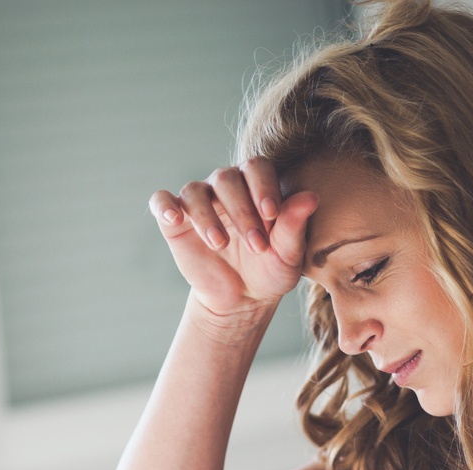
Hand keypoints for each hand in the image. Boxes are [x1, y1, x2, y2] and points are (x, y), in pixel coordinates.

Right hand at [150, 157, 317, 325]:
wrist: (241, 299)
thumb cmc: (269, 270)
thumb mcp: (287, 254)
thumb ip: (295, 226)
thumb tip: (311, 197)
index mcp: (255, 186)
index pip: (256, 168)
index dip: (262, 187)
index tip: (271, 215)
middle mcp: (226, 187)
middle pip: (226, 178)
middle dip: (242, 211)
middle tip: (256, 245)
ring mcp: (199, 202)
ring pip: (195, 190)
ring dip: (207, 216)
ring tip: (220, 244)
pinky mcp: (175, 221)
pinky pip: (161, 201)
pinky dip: (165, 206)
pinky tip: (174, 219)